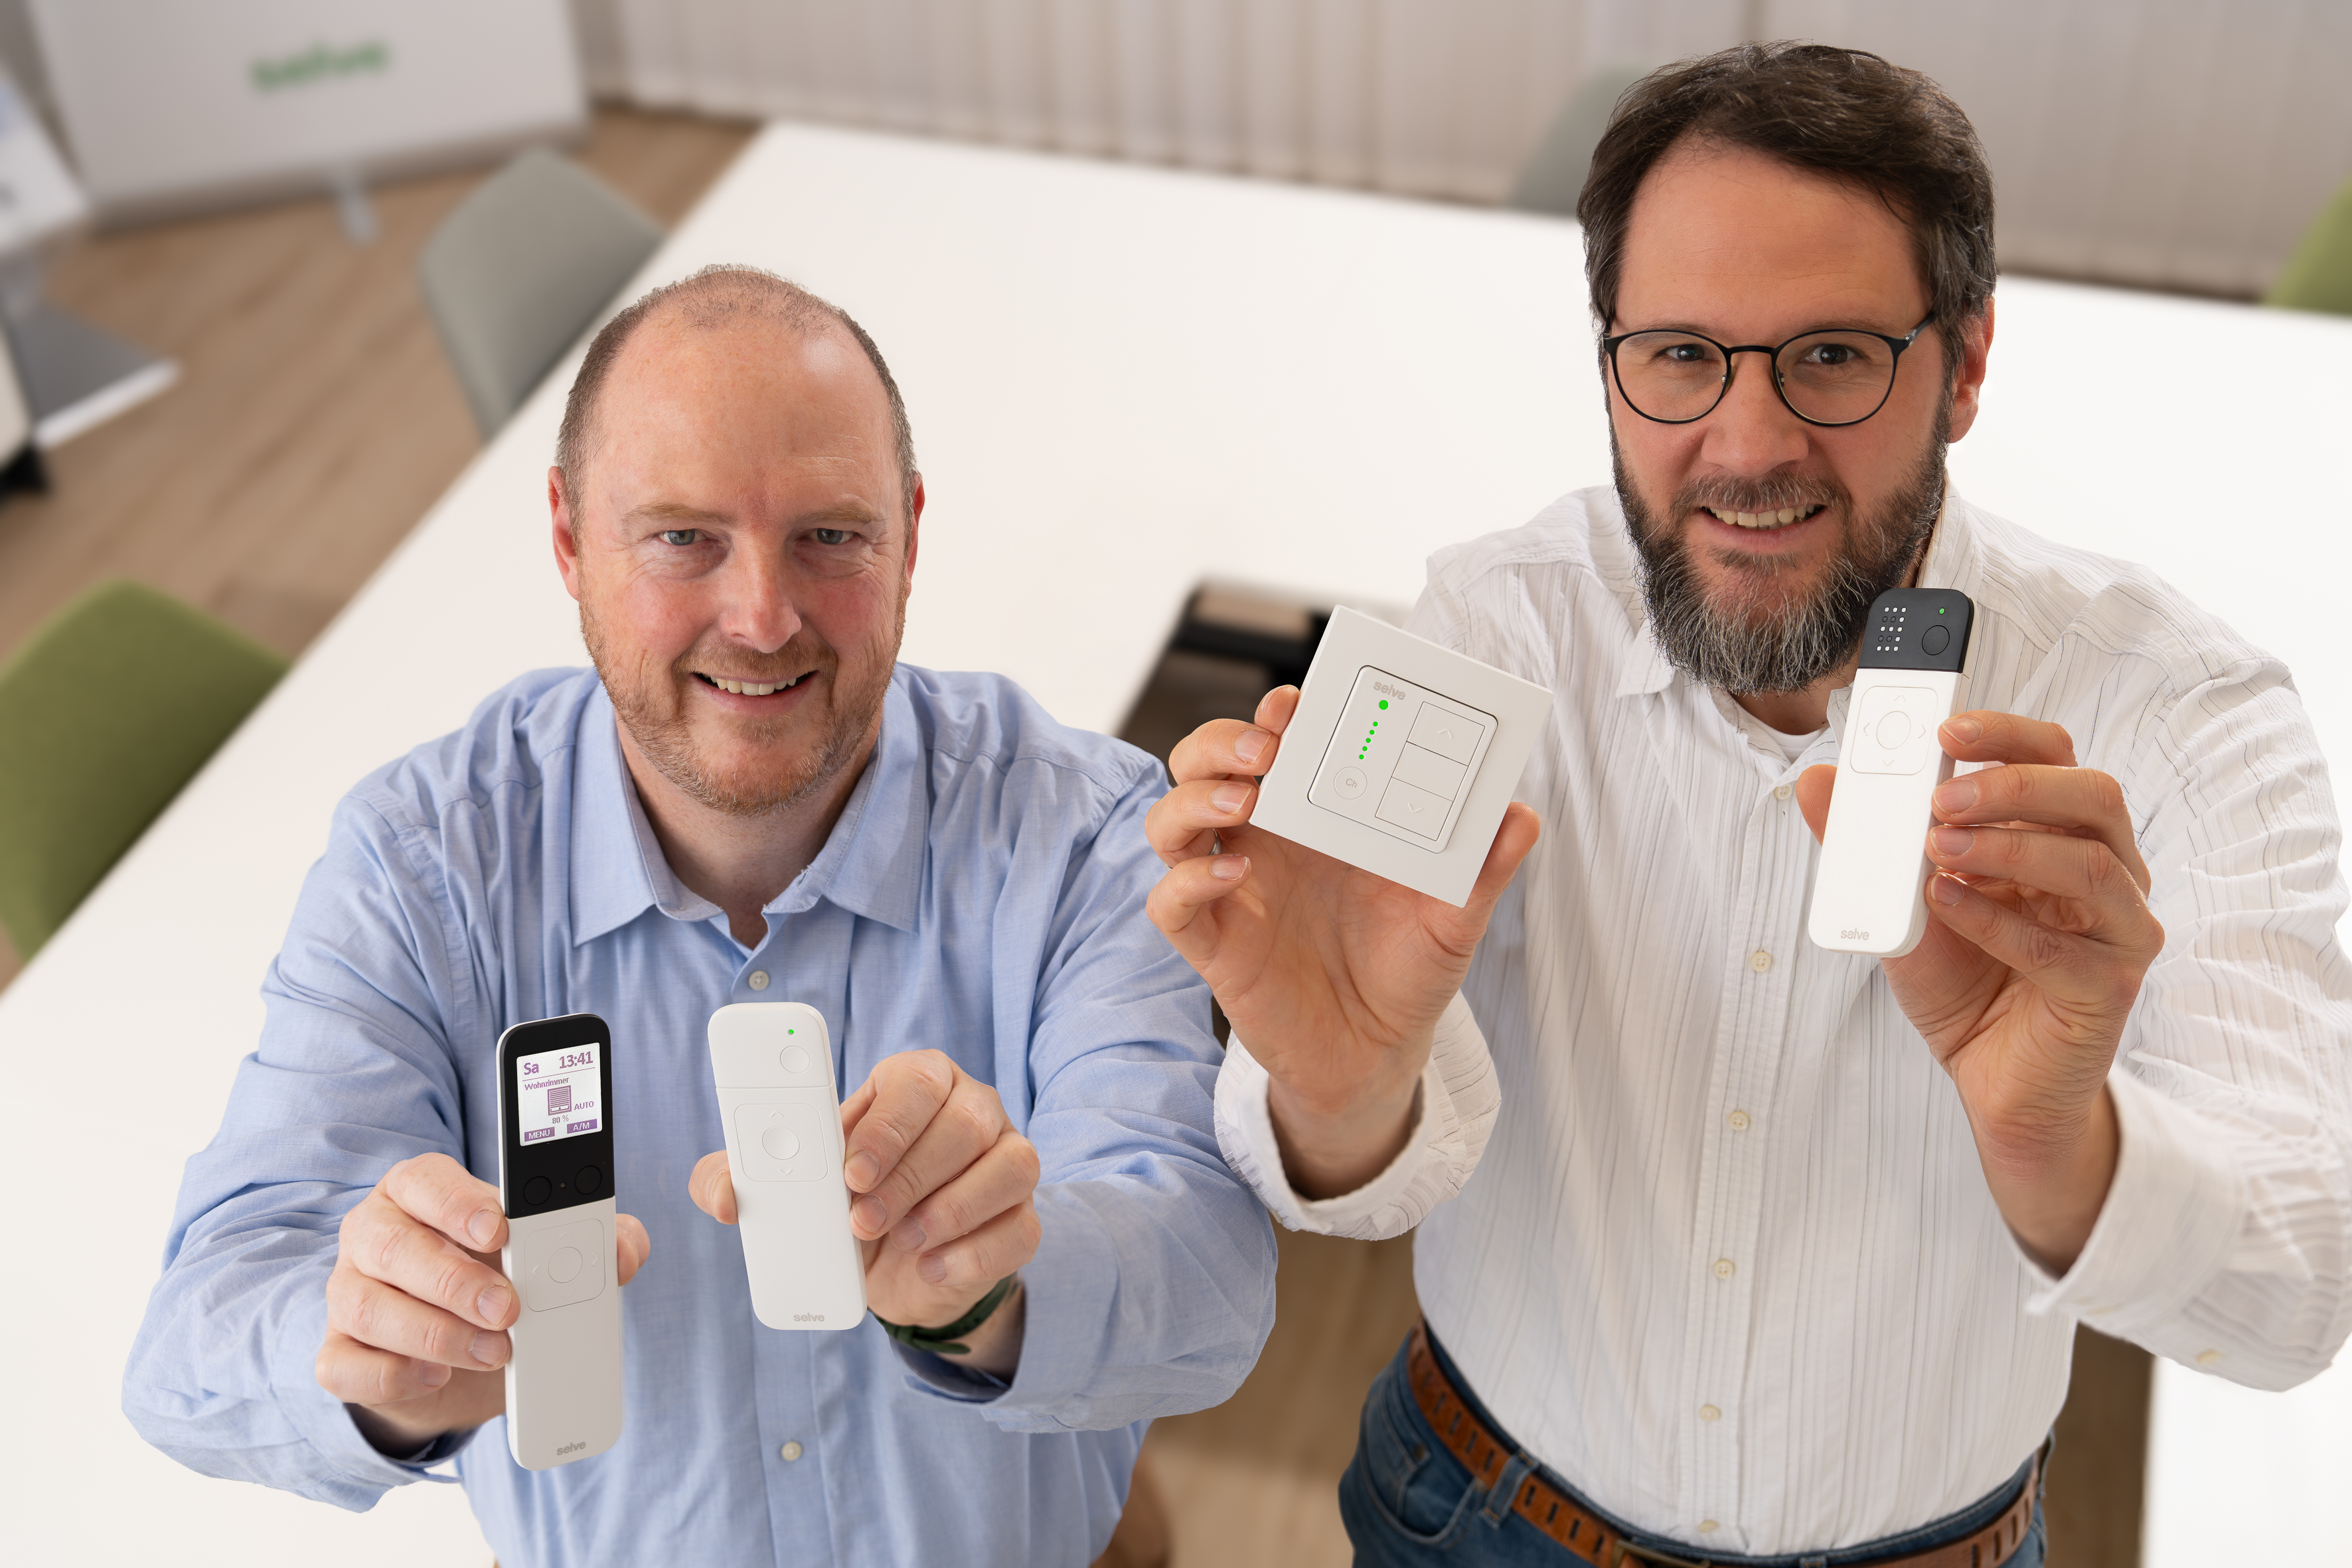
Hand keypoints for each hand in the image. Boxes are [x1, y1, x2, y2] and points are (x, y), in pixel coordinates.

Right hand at [317, 1153, 650, 1454]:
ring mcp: (349, 1293)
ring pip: (367, 1308)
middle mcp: (375, 1234)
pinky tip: (437, 1376)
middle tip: (508, 1309)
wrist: (459, 1356)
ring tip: (494, 1351)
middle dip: (454, 1281)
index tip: (500, 1229)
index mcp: (420, 1192)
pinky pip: (344, 1365)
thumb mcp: (551, 1258)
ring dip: (436, 1334)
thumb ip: (599, 1242)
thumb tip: (626, 1249)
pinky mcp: (339, 1352)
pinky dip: (393, 1375)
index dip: (458, 1203)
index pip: (425, 1181)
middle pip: (392, 1246)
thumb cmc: (500, 1281)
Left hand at [691, 1050, 1038, 1375]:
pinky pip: (1021, 1227)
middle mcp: (973, 1109)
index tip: (847, 1171)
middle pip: (965, 1124)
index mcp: (915, 1081)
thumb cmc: (843, 1201)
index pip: (915, 1081)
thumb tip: (722, 1196)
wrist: (894, 1265)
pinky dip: (973, 1253)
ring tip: (900, 1239)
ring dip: (947, 1211)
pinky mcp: (1023, 1217)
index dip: (885, 1125)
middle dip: (908, 1178)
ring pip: (1009, 1167)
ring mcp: (1008, 1160)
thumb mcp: (786, 1186)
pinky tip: (932, 1265)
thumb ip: (738, 1176)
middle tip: (859, 1219)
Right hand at [1143, 686, 1539, 1197]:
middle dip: (1220, 742)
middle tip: (1265, 751)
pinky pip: (1170, 902)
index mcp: (1312, 817)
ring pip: (1169, 820)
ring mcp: (1231, 889)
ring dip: (1194, 798)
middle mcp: (1263, 841)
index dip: (1273, 714)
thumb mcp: (1455, 917)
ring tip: (1244, 801)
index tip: (1295, 704)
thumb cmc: (1407, 972)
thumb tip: (1520, 817)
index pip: (1273, 741)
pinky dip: (1189, 881)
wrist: (1377, 1054)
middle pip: (1201, 763)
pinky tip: (1235, 876)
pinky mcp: (1213, 943)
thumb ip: (1483, 868)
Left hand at [1796, 711, 2162, 1271]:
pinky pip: (2061, 949)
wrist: (1990, 1079)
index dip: (2007, 733)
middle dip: (2015, 785)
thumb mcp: (1898, 902)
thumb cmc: (1963, 980)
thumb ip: (1864, 843)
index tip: (1945, 726)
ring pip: (2091, 864)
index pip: (2056, 757)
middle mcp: (2106, 874)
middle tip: (1942, 796)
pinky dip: (1997, 921)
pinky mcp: (2108, 989)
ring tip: (1937, 851)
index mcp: (2061, 836)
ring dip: (2008, 848)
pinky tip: (1945, 906)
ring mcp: (2118, 931)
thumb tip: (1819, 781)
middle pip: (2094, 796)